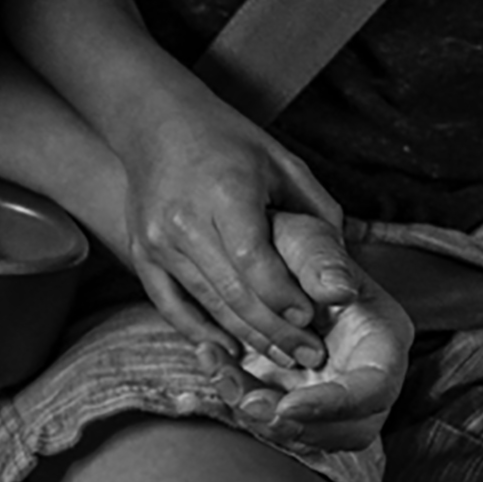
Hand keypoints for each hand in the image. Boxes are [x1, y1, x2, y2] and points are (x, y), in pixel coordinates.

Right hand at [119, 75, 344, 369]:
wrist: (157, 125)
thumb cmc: (228, 142)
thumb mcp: (282, 163)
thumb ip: (315, 216)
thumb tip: (342, 271)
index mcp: (223, 191)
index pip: (253, 258)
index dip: (284, 295)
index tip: (312, 319)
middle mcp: (183, 221)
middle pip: (232, 290)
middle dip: (276, 329)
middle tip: (309, 355)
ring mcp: (156, 241)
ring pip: (206, 303)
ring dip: (247, 336)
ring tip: (282, 356)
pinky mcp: (140, 254)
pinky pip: (171, 305)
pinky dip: (200, 331)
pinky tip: (230, 349)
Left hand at [199, 212, 410, 452]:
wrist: (260, 256)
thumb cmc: (288, 244)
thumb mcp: (302, 239)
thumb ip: (320, 260)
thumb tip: (337, 290)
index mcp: (382, 334)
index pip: (376, 386)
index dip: (336, 404)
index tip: (288, 404)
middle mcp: (364, 371)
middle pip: (350, 427)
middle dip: (296, 426)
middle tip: (247, 402)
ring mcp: (331, 389)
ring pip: (308, 434)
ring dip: (260, 418)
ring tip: (220, 373)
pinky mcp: (294, 397)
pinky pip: (272, 421)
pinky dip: (237, 400)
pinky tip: (212, 360)